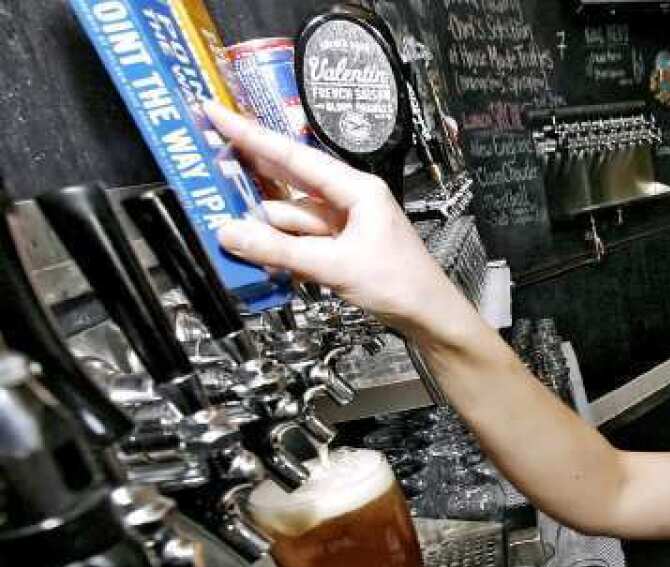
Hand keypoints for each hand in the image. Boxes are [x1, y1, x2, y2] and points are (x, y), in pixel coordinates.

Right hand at [203, 101, 466, 335]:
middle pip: (288, 183)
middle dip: (251, 181)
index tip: (215, 112)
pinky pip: (302, 241)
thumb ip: (280, 251)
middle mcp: (349, 199)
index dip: (251, 135)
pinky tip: (262, 260)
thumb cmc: (399, 284)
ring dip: (267, 231)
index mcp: (356, 189)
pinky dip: (283, 250)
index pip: (294, 156)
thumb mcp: (334, 267)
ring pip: (292, 218)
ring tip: (232, 238)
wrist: (429, 317)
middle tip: (208, 168)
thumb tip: (230, 234)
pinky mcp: (342, 248)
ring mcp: (345, 225)